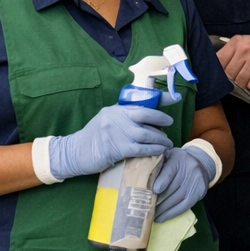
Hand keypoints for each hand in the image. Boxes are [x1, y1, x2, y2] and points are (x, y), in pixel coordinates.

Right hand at [47, 104, 172, 180]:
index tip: (175, 98)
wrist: (74, 152)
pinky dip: (152, 150)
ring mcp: (116, 133)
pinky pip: (140, 149)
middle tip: (170, 125)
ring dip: (160, 139)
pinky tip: (160, 152)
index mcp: (116, 110)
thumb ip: (123, 117)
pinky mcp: (116, 149)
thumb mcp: (107, 120)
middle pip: (146, 115)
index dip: (160, 100)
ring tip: (167, 143)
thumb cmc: (93, 137)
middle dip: (162, 120)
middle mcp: (116, 118)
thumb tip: (146, 117)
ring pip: (145, 134)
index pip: (141, 102)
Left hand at [152, 143, 216, 222]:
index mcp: (178, 159)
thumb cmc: (176, 161)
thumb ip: (156, 165)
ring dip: (163, 210)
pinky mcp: (200, 191)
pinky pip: (184, 206)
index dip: (162, 182)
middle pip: (172, 189)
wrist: (200, 162)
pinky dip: (172, 213)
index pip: (169, 172)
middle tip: (144, 209)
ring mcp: (196, 181)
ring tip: (150, 216)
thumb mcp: (167, 157)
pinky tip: (162, 218)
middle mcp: (189, 169)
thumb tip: (140, 180)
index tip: (154, 191)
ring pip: (177, 199)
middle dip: (157, 201)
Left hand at [218, 35, 249, 91]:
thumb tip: (216, 70)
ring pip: (240, 82)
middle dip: (234, 80)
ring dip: (246, 85)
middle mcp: (245, 49)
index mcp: (237, 42)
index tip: (225, 76)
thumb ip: (230, 53)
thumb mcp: (245, 44)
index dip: (220, 72)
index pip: (219, 61)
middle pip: (229, 74)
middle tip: (242, 79)